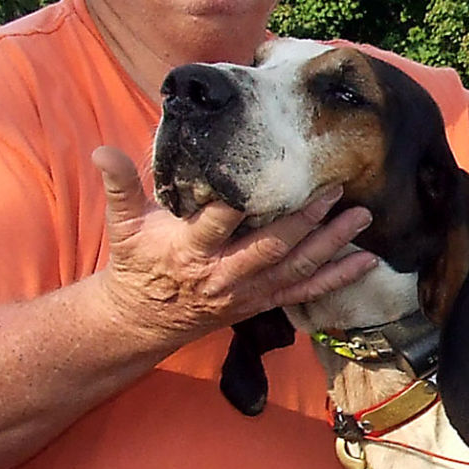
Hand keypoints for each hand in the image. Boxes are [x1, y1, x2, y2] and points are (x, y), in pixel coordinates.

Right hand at [93, 146, 377, 339]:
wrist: (143, 318)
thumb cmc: (136, 263)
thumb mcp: (122, 225)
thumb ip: (120, 186)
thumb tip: (101, 150)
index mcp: (190, 250)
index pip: (217, 223)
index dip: (240, 204)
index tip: (266, 178)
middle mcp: (224, 274)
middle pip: (271, 247)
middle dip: (306, 220)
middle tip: (336, 190)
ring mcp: (247, 292)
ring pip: (295, 268)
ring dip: (331, 244)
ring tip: (362, 217)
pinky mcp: (262, 302)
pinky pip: (305, 292)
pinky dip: (337, 278)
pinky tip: (366, 262)